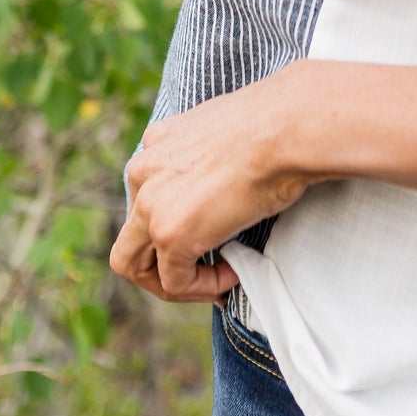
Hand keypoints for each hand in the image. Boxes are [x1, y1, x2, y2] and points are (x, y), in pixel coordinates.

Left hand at [110, 68, 310, 303]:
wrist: (286, 130)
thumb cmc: (275, 128)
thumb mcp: (225, 135)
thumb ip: (206, 161)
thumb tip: (220, 189)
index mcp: (157, 143)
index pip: (147, 197)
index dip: (174, 224)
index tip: (210, 236)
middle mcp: (143, 171)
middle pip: (129, 233)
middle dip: (160, 262)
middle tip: (199, 270)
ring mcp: (151, 205)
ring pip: (133, 265)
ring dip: (172, 282)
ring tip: (212, 281)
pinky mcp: (170, 234)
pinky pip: (174, 282)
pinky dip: (203, 287)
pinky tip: (233, 273)